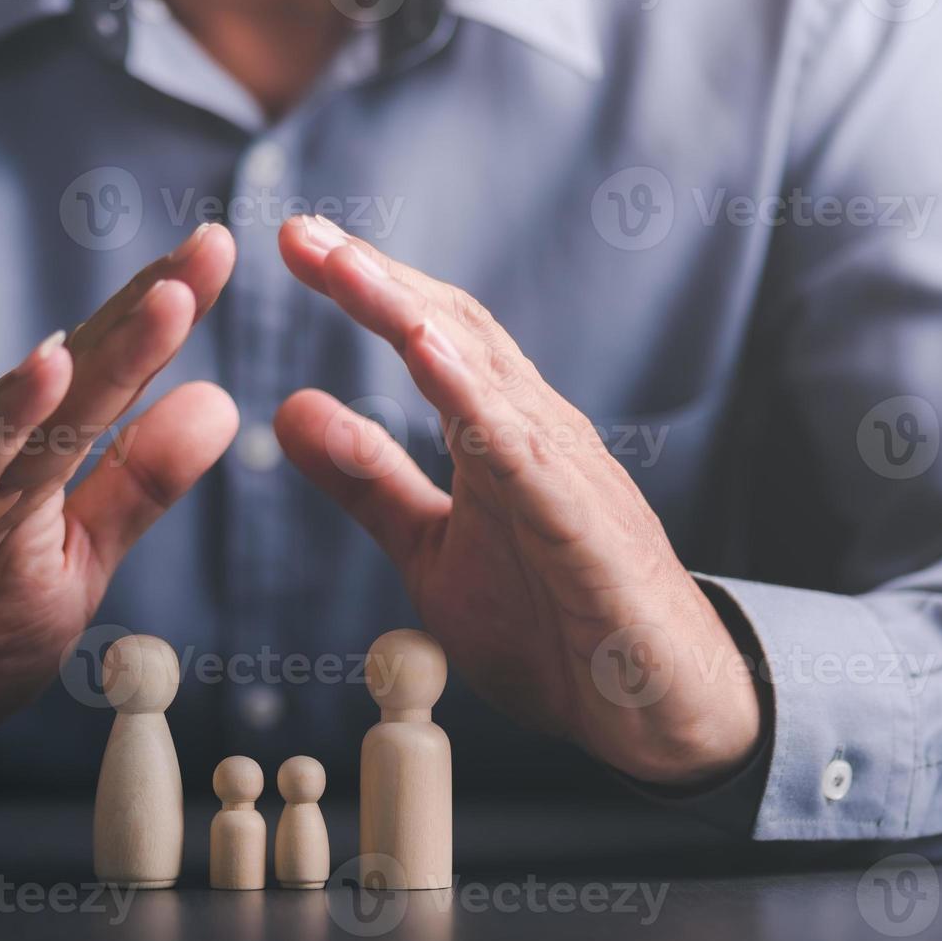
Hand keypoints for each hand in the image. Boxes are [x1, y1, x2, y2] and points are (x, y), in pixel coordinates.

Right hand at [0, 225, 239, 785]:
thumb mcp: (76, 560)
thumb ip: (141, 484)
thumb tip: (222, 400)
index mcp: (35, 449)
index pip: (111, 371)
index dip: (165, 311)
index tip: (220, 247)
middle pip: (82, 367)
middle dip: (150, 304)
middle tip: (213, 243)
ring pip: (35, 409)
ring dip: (101, 351)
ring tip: (168, 298)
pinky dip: (4, 420)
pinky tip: (46, 370)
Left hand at [275, 216, 760, 784]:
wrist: (652, 708)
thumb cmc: (552, 622)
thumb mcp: (429, 549)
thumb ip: (365, 481)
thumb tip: (289, 409)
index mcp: (495, 433)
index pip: (430, 335)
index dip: (365, 287)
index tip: (298, 243)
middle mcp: (532, 430)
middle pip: (452, 328)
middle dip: (375, 277)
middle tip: (302, 232)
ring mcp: (562, 469)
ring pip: (484, 370)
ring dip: (409, 313)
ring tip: (347, 268)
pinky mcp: (579, 520)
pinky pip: (521, 448)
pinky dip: (473, 395)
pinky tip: (427, 353)